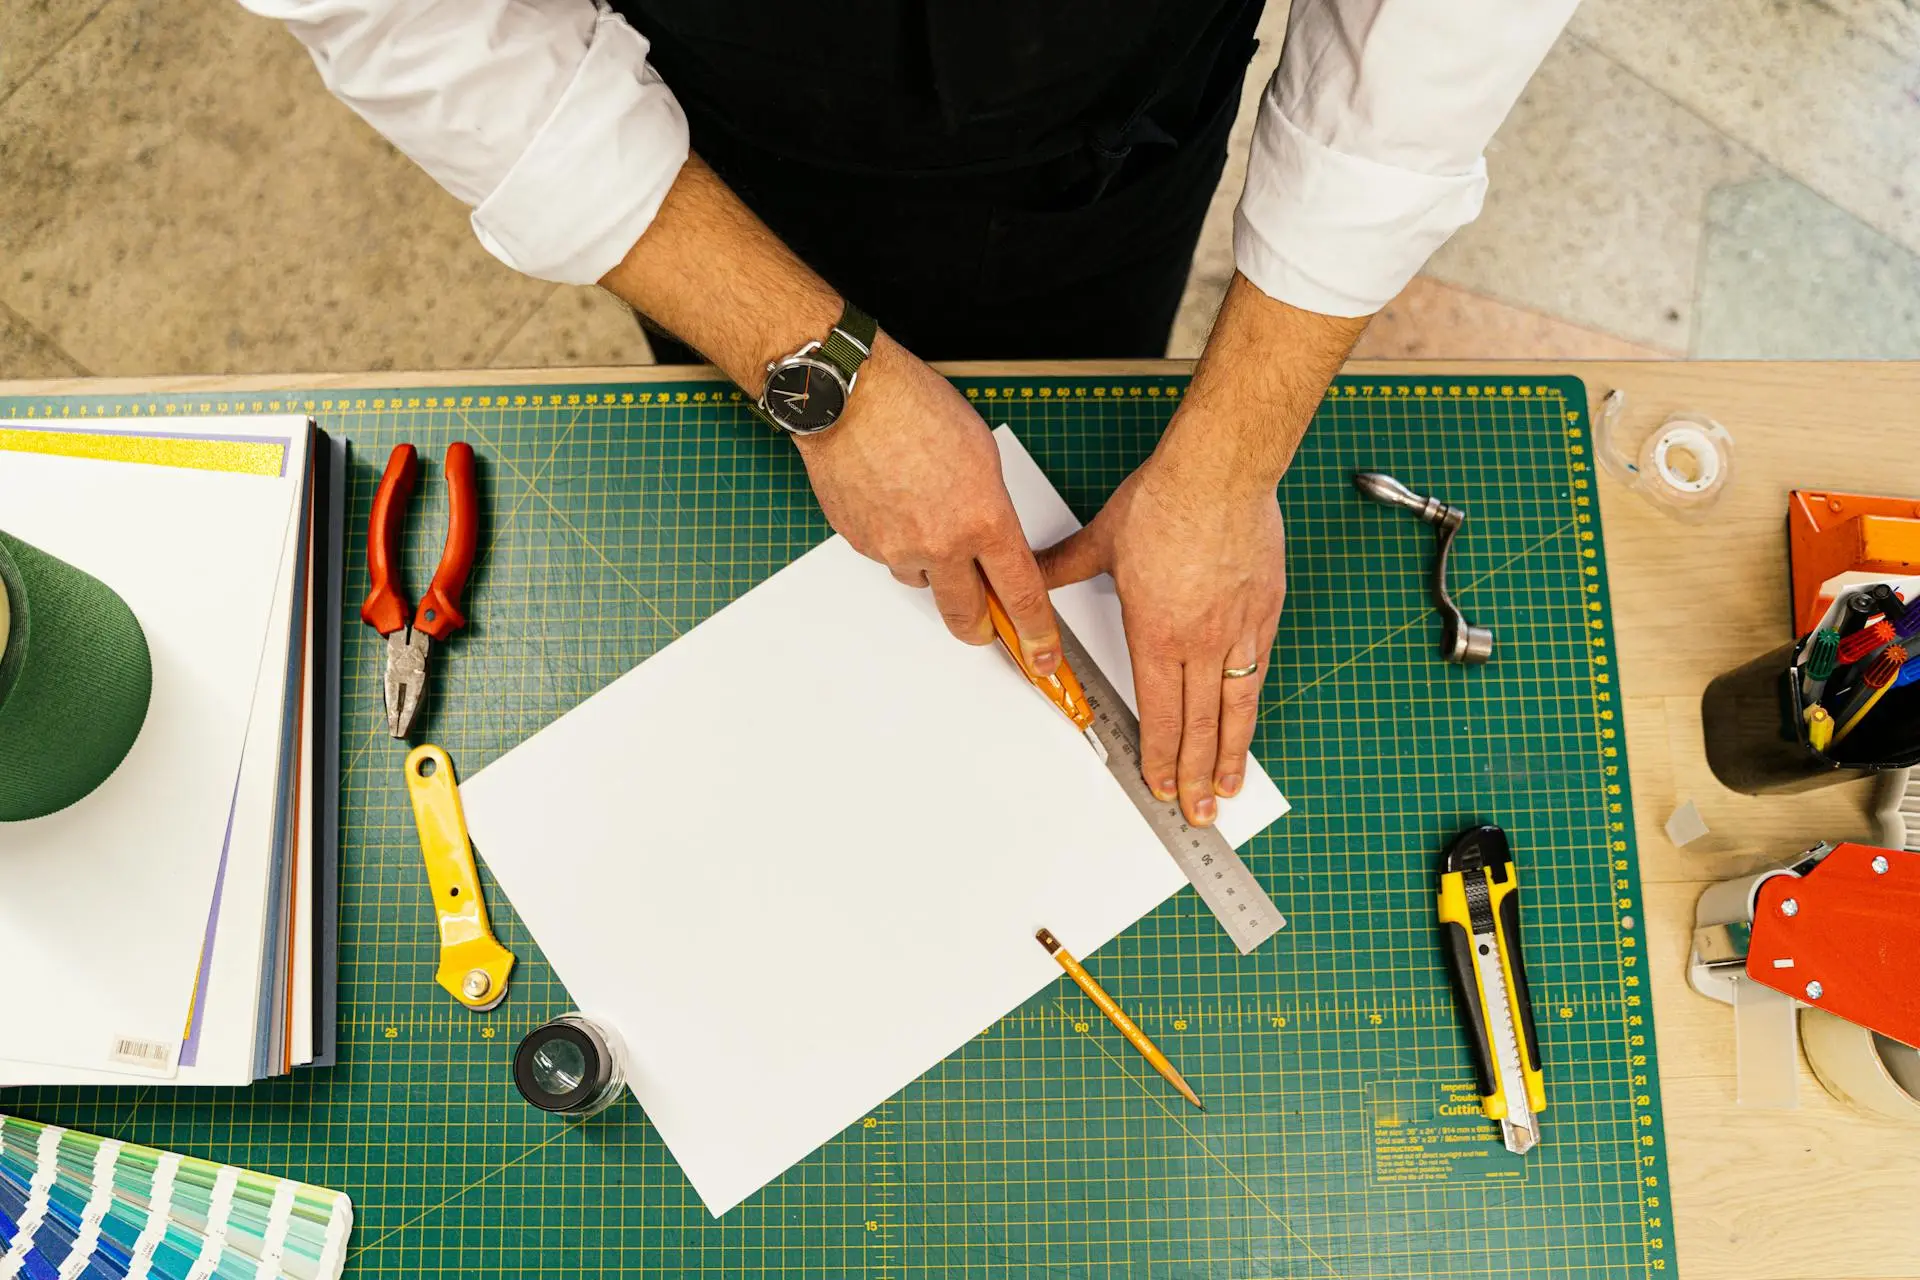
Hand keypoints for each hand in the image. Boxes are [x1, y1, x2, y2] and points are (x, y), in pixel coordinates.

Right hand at [793, 334, 1059, 671]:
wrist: (851, 399)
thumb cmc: (915, 410)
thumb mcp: (982, 456)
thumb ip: (992, 509)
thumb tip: (992, 539)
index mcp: (984, 520)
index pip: (1021, 596)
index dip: (1037, 634)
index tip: (1044, 657)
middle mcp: (941, 545)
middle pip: (969, 618)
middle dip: (984, 628)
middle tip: (990, 624)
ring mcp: (897, 549)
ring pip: (925, 583)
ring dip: (935, 570)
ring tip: (927, 516)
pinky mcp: (864, 545)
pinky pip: (891, 559)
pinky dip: (899, 542)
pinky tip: (897, 503)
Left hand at [1039, 441, 1285, 826]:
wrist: (1221, 472)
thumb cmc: (1165, 501)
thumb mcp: (1100, 540)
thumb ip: (1061, 569)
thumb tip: (1028, 578)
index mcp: (1156, 633)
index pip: (1158, 713)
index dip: (1160, 757)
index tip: (1160, 787)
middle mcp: (1199, 642)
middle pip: (1199, 726)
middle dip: (1195, 777)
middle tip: (1196, 814)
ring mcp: (1236, 630)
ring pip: (1234, 709)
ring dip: (1230, 756)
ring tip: (1229, 791)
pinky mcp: (1264, 612)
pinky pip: (1258, 673)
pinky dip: (1252, 708)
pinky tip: (1249, 727)